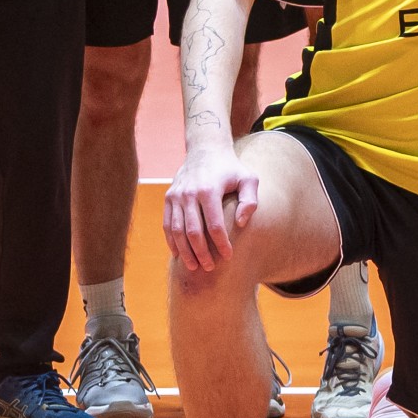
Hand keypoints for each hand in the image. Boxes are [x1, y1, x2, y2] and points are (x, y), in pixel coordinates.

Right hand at [162, 142, 261, 271]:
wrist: (205, 150)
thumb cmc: (231, 168)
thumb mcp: (248, 179)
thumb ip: (250, 201)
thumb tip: (241, 223)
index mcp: (209, 190)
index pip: (214, 224)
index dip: (221, 243)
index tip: (229, 256)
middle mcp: (189, 194)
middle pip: (193, 231)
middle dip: (202, 253)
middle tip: (211, 268)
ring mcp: (176, 196)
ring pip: (177, 231)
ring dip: (185, 251)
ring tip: (195, 267)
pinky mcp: (168, 198)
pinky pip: (167, 224)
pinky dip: (172, 241)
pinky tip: (180, 254)